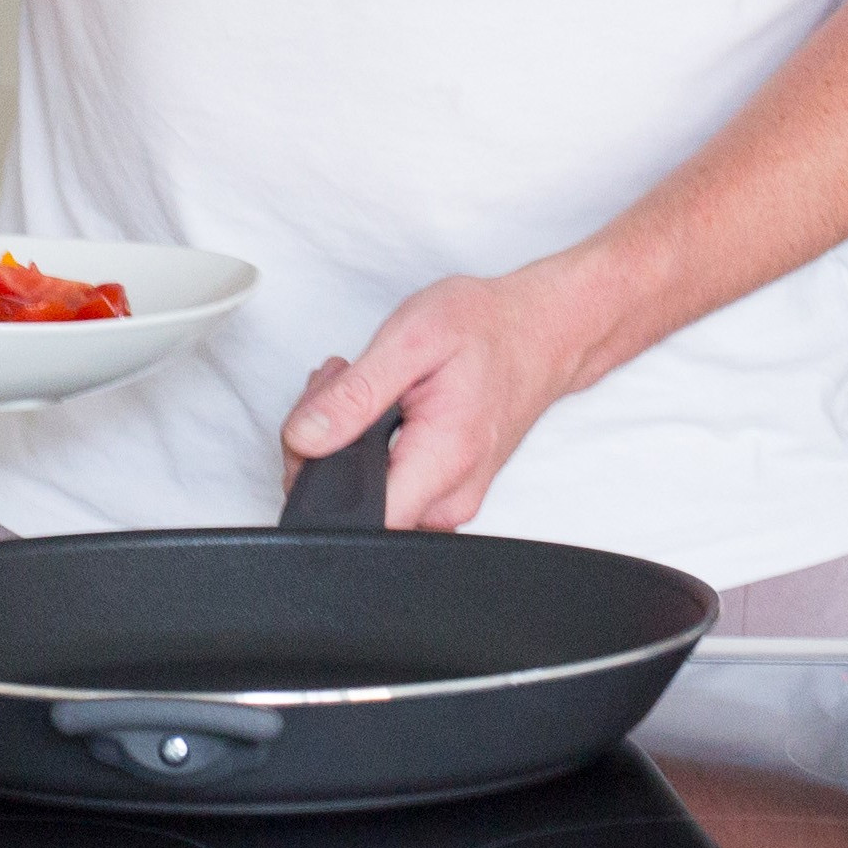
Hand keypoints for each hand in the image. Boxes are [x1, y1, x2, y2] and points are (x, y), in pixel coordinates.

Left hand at [278, 255, 608, 531]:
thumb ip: (356, 394)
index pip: (351, 518)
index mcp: (441, 462)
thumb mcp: (414, 338)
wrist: (543, 331)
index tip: (320, 423)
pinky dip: (369, 451)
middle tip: (341, 385)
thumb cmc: (489, 329)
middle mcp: (448, 499)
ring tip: (365, 388)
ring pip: (365, 498)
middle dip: (324, 447)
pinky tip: (380, 409)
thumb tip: (305, 438)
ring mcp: (449, 502)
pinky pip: (389, 489)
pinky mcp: (445, 494)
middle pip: (350, 507)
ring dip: (345, 446)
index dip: (314, 476)